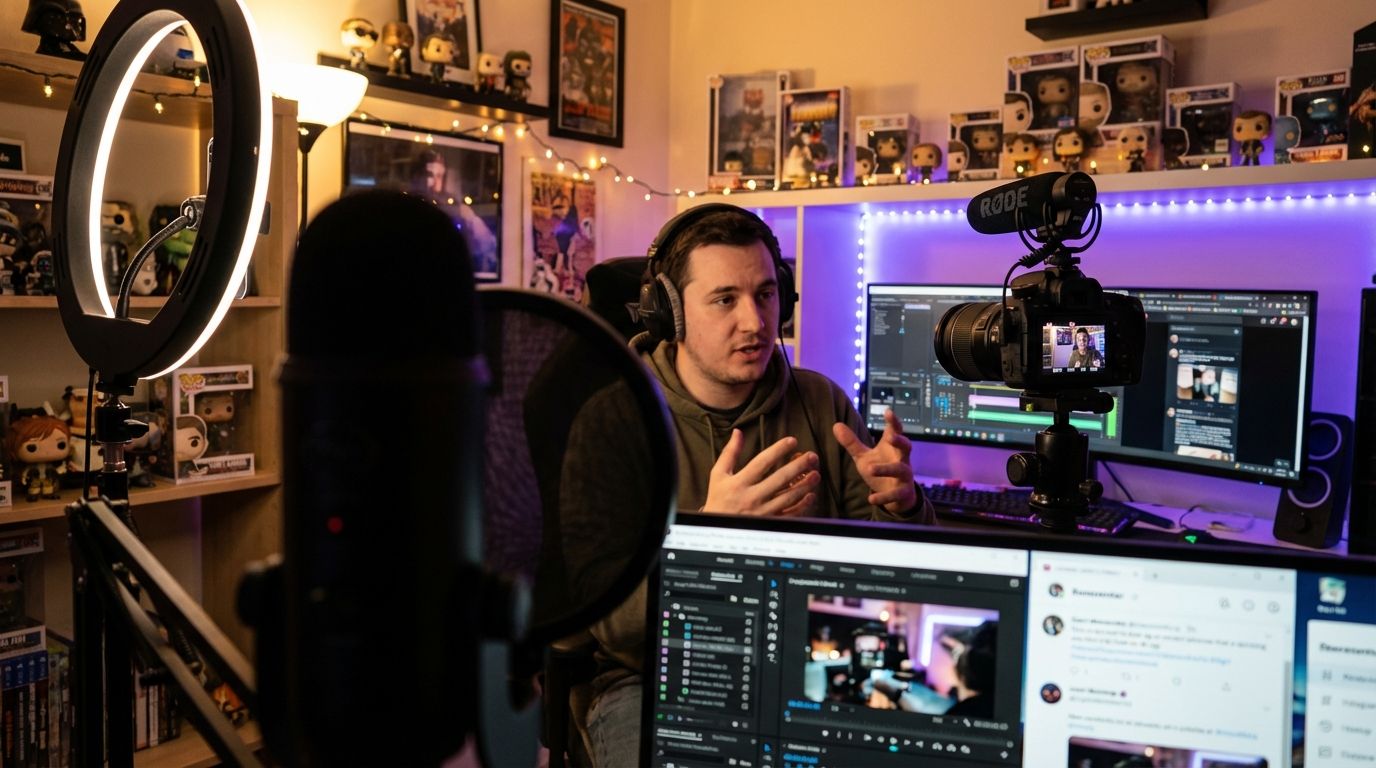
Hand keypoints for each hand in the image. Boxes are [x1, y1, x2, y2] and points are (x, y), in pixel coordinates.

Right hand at [704, 431, 819, 515]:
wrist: (716, 528)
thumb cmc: (718, 498)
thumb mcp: (718, 474)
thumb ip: (730, 453)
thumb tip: (738, 432)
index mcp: (739, 482)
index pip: (762, 462)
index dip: (778, 450)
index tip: (792, 441)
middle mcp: (752, 497)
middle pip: (779, 479)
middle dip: (798, 466)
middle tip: (812, 456)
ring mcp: (762, 512)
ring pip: (788, 497)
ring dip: (804, 485)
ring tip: (816, 474)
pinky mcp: (768, 523)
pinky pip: (789, 515)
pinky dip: (802, 506)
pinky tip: (810, 496)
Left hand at [833, 408, 915, 514]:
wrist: (896, 496)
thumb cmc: (880, 469)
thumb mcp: (864, 456)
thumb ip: (852, 443)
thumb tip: (836, 425)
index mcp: (892, 447)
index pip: (895, 431)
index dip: (894, 422)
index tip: (888, 412)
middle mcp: (901, 459)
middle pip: (906, 446)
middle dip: (900, 440)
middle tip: (890, 436)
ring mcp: (904, 476)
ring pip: (900, 470)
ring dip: (886, 469)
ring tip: (870, 469)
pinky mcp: (903, 492)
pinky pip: (896, 494)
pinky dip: (884, 496)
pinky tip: (871, 499)